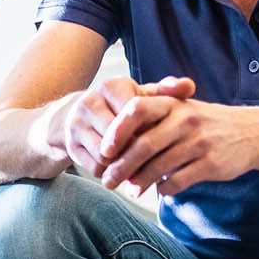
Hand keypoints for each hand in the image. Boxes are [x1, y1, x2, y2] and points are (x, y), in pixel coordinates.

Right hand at [51, 75, 194, 177]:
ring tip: (138, 166)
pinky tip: (119, 169)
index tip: (163, 138)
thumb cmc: (122, 108)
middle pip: (120, 137)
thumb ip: (166, 92)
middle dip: (137, 151)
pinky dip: (110, 172)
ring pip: (107, 155)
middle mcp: (90, 101)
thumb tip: (189, 85)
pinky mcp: (69, 145)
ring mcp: (76, 124)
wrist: (79, 118)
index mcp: (112, 86)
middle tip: (154, 160)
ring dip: (124, 165)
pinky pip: (96, 167)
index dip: (150, 130)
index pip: (135, 113)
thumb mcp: (143, 97)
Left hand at [95, 96, 258, 196]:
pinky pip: (178, 181)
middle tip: (107, 181)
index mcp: (172, 104)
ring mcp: (199, 142)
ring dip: (139, 182)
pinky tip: (158, 191)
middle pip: (143, 144)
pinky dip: (164, 190)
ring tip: (129, 191)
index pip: (136, 109)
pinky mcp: (211, 164)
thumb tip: (112, 142)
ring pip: (158, 167)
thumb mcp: (181, 109)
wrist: (252, 133)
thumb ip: (150, 118)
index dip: (116, 129)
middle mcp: (185, 121)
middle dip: (120, 166)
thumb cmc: (204, 123)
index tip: (103, 150)